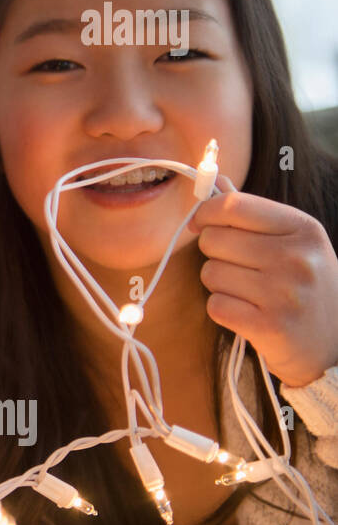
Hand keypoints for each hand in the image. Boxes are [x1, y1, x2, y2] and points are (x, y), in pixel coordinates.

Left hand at [188, 190, 337, 387]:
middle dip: (214, 253)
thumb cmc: (304, 285)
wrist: (333, 344)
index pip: (232, 205)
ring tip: (249, 293)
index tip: (200, 223)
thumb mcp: (293, 242)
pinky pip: (216, 305)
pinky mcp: (270, 325)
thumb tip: (213, 181)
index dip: (205, 213)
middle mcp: (297, 257)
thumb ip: (252, 213)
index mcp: (303, 228)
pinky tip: (248, 312)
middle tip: (239, 268)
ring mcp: (285, 293)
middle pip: (213, 240)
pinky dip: (224, 309)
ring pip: (210, 273)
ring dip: (219, 284)